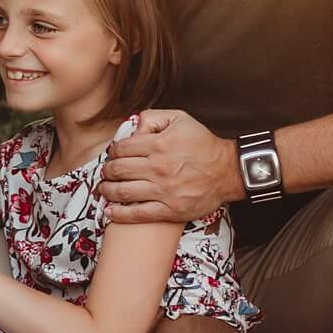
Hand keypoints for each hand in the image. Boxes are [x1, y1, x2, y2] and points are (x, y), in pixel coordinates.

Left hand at [100, 109, 241, 223]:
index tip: (113, 155)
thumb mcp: (180, 119)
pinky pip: (138, 214)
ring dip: (107, 191)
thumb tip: (132, 128)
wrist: (228, 171)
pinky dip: (119, 214)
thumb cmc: (203, 145)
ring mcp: (164, 190)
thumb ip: (152, 118)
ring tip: (104, 189)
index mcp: (159, 144)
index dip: (112, 152)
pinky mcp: (170, 210)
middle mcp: (159, 167)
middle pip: (118, 170)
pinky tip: (109, 211)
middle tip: (106, 172)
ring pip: (122, 192)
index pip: (121, 149)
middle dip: (107, 171)